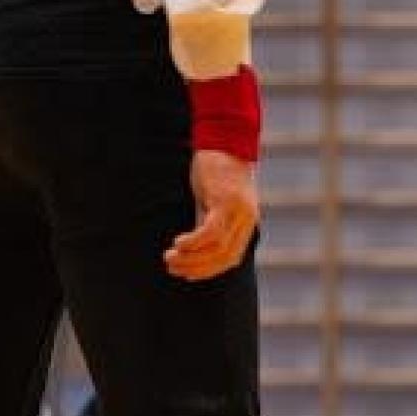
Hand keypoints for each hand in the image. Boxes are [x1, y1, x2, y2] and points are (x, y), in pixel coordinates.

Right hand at [165, 150, 259, 280]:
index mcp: (246, 223)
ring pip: (218, 248)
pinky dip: (195, 242)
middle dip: (198, 269)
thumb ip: (212, 220)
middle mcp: (246, 221)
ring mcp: (239, 212)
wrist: (225, 139)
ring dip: (192, 258)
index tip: (189, 275)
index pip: (232, 258)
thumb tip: (197, 242)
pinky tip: (179, 244)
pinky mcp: (226, 202)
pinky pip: (212, 232)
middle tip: (173, 269)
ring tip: (171, 258)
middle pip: (226, 258)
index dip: (209, 271)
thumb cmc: (217, 170)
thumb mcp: (217, 200)